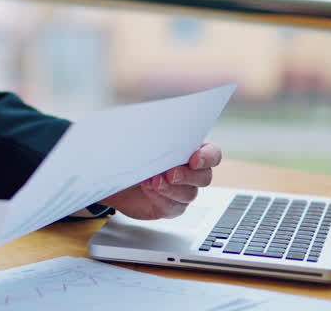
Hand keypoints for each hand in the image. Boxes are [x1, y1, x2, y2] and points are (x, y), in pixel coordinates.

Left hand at [98, 143, 221, 220]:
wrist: (117, 177)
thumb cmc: (134, 154)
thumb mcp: (144, 139)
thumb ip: (156, 135)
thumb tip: (156, 122)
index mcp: (191, 151)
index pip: (213, 154)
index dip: (207, 157)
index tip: (194, 159)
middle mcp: (191, 172)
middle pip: (204, 177)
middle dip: (187, 175)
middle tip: (170, 173)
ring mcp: (182, 191)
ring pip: (189, 194)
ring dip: (171, 188)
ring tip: (154, 181)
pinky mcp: (170, 206)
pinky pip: (173, 207)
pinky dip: (161, 198)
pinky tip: (149, 189)